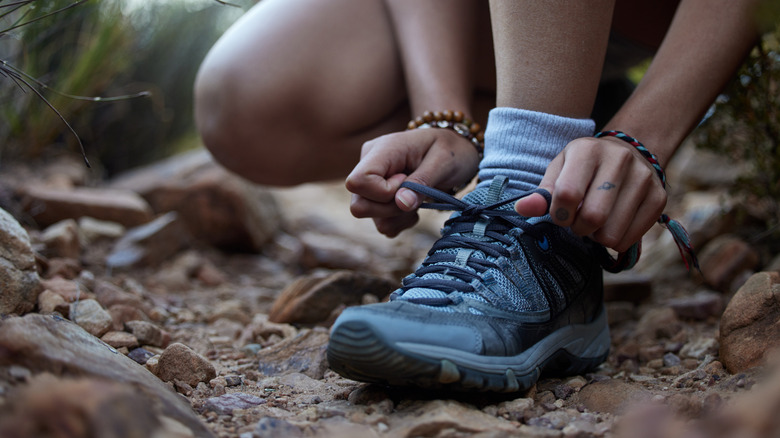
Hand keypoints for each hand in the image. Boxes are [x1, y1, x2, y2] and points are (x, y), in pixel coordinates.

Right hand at [346, 128, 479, 236]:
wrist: (455, 150)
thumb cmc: (451, 150)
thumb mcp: (444, 161)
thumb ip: (421, 182)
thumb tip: (401, 204)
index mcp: (381, 150)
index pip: (358, 181)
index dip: (383, 192)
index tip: (407, 182)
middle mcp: (368, 165)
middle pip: (358, 205)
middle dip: (391, 209)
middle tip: (416, 195)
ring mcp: (370, 184)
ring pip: (371, 217)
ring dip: (399, 216)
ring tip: (419, 198)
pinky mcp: (377, 199)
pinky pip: (382, 224)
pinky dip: (401, 221)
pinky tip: (414, 205)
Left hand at [514, 136, 666, 251]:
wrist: (625, 155)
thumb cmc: (582, 169)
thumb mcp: (559, 173)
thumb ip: (541, 194)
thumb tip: (521, 210)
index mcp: (587, 150)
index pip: (567, 194)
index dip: (559, 215)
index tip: (560, 215)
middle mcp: (620, 159)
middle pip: (593, 216)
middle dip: (579, 228)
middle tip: (578, 222)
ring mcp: (643, 178)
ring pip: (612, 232)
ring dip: (597, 237)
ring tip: (595, 222)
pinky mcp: (659, 197)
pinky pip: (631, 238)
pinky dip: (616, 241)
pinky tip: (613, 225)